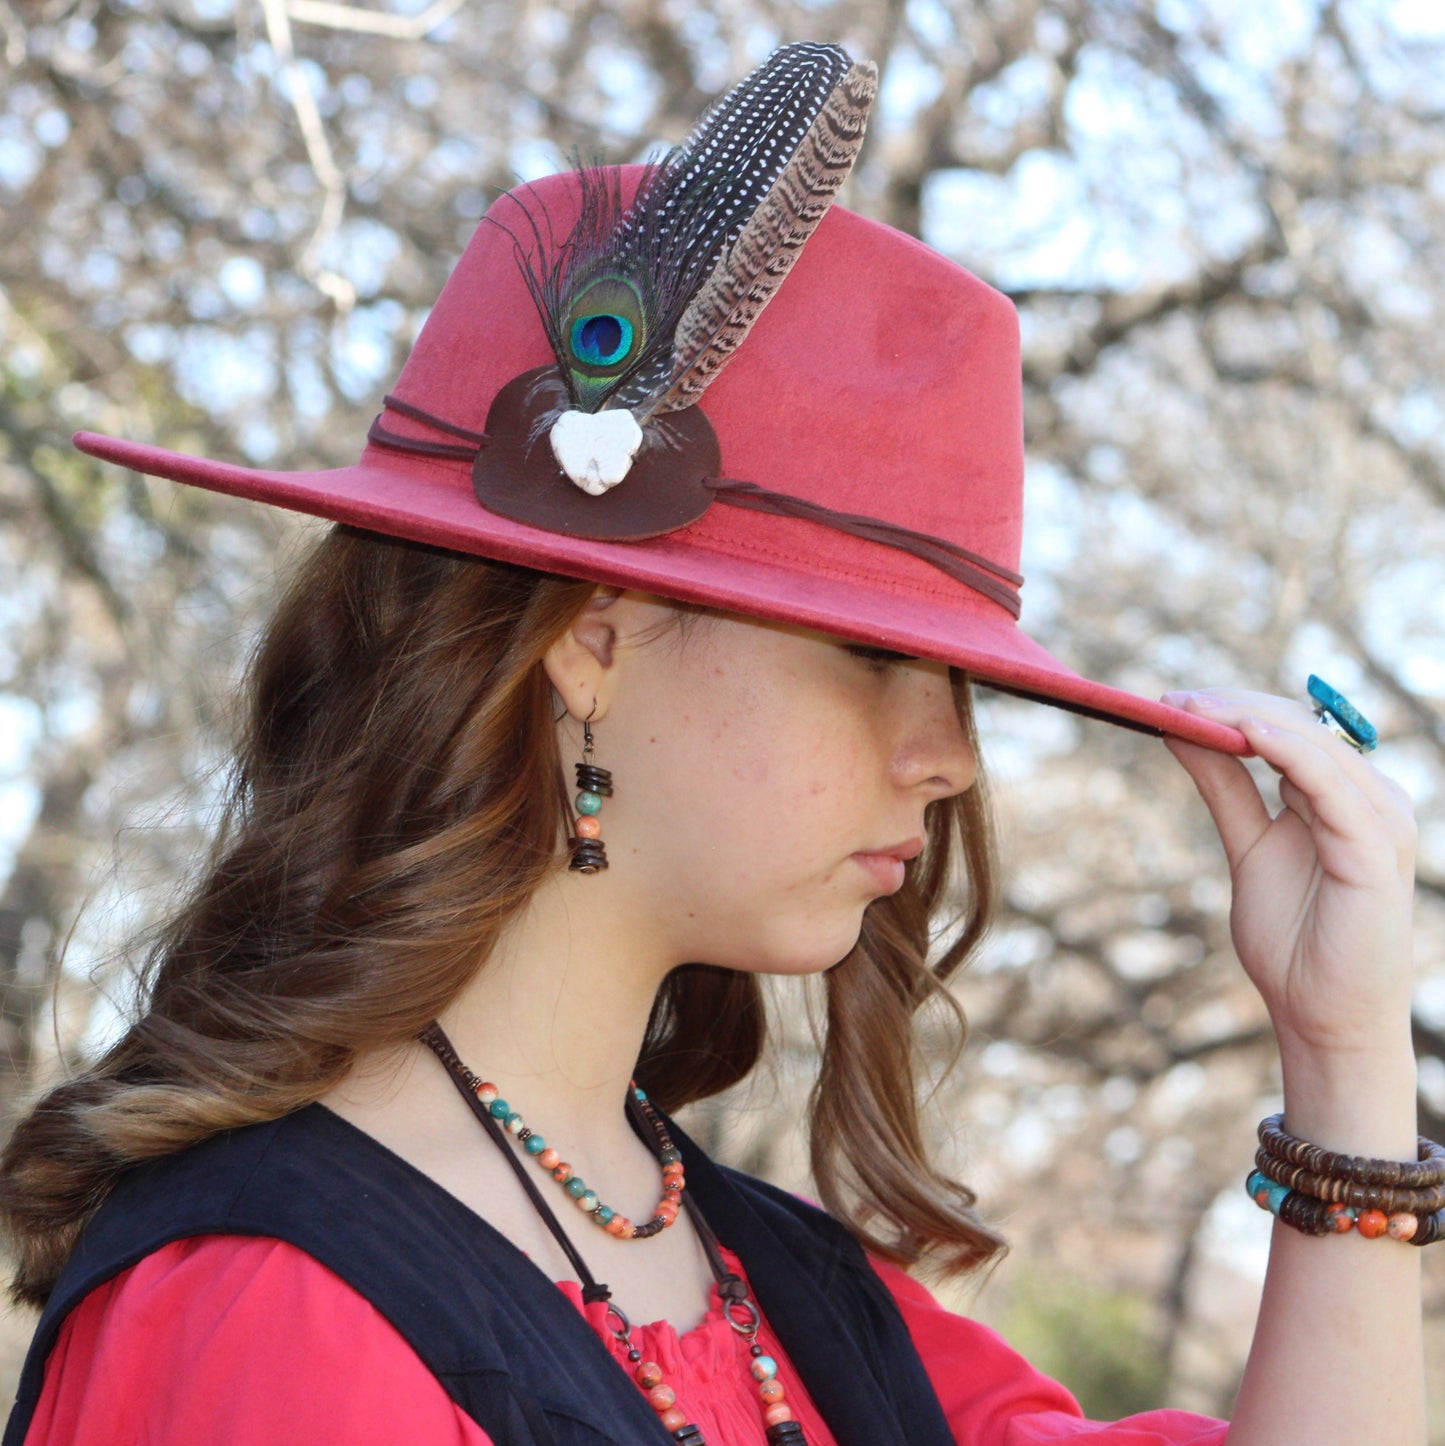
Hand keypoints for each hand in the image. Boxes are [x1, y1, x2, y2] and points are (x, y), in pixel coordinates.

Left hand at [1160, 690, 1416, 1067]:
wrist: (1322, 1016)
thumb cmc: (1293, 940)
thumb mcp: (1247, 846)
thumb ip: (1226, 788)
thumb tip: (1183, 732)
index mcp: (1342, 796)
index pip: (1290, 728)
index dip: (1232, 708)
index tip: (1170, 700)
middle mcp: (1369, 798)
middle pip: (1300, 726)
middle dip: (1232, 706)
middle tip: (1171, 699)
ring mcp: (1379, 819)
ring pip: (1313, 744)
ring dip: (1249, 718)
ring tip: (1193, 708)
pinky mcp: (1375, 845)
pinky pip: (1330, 783)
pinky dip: (1289, 752)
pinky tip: (1248, 734)